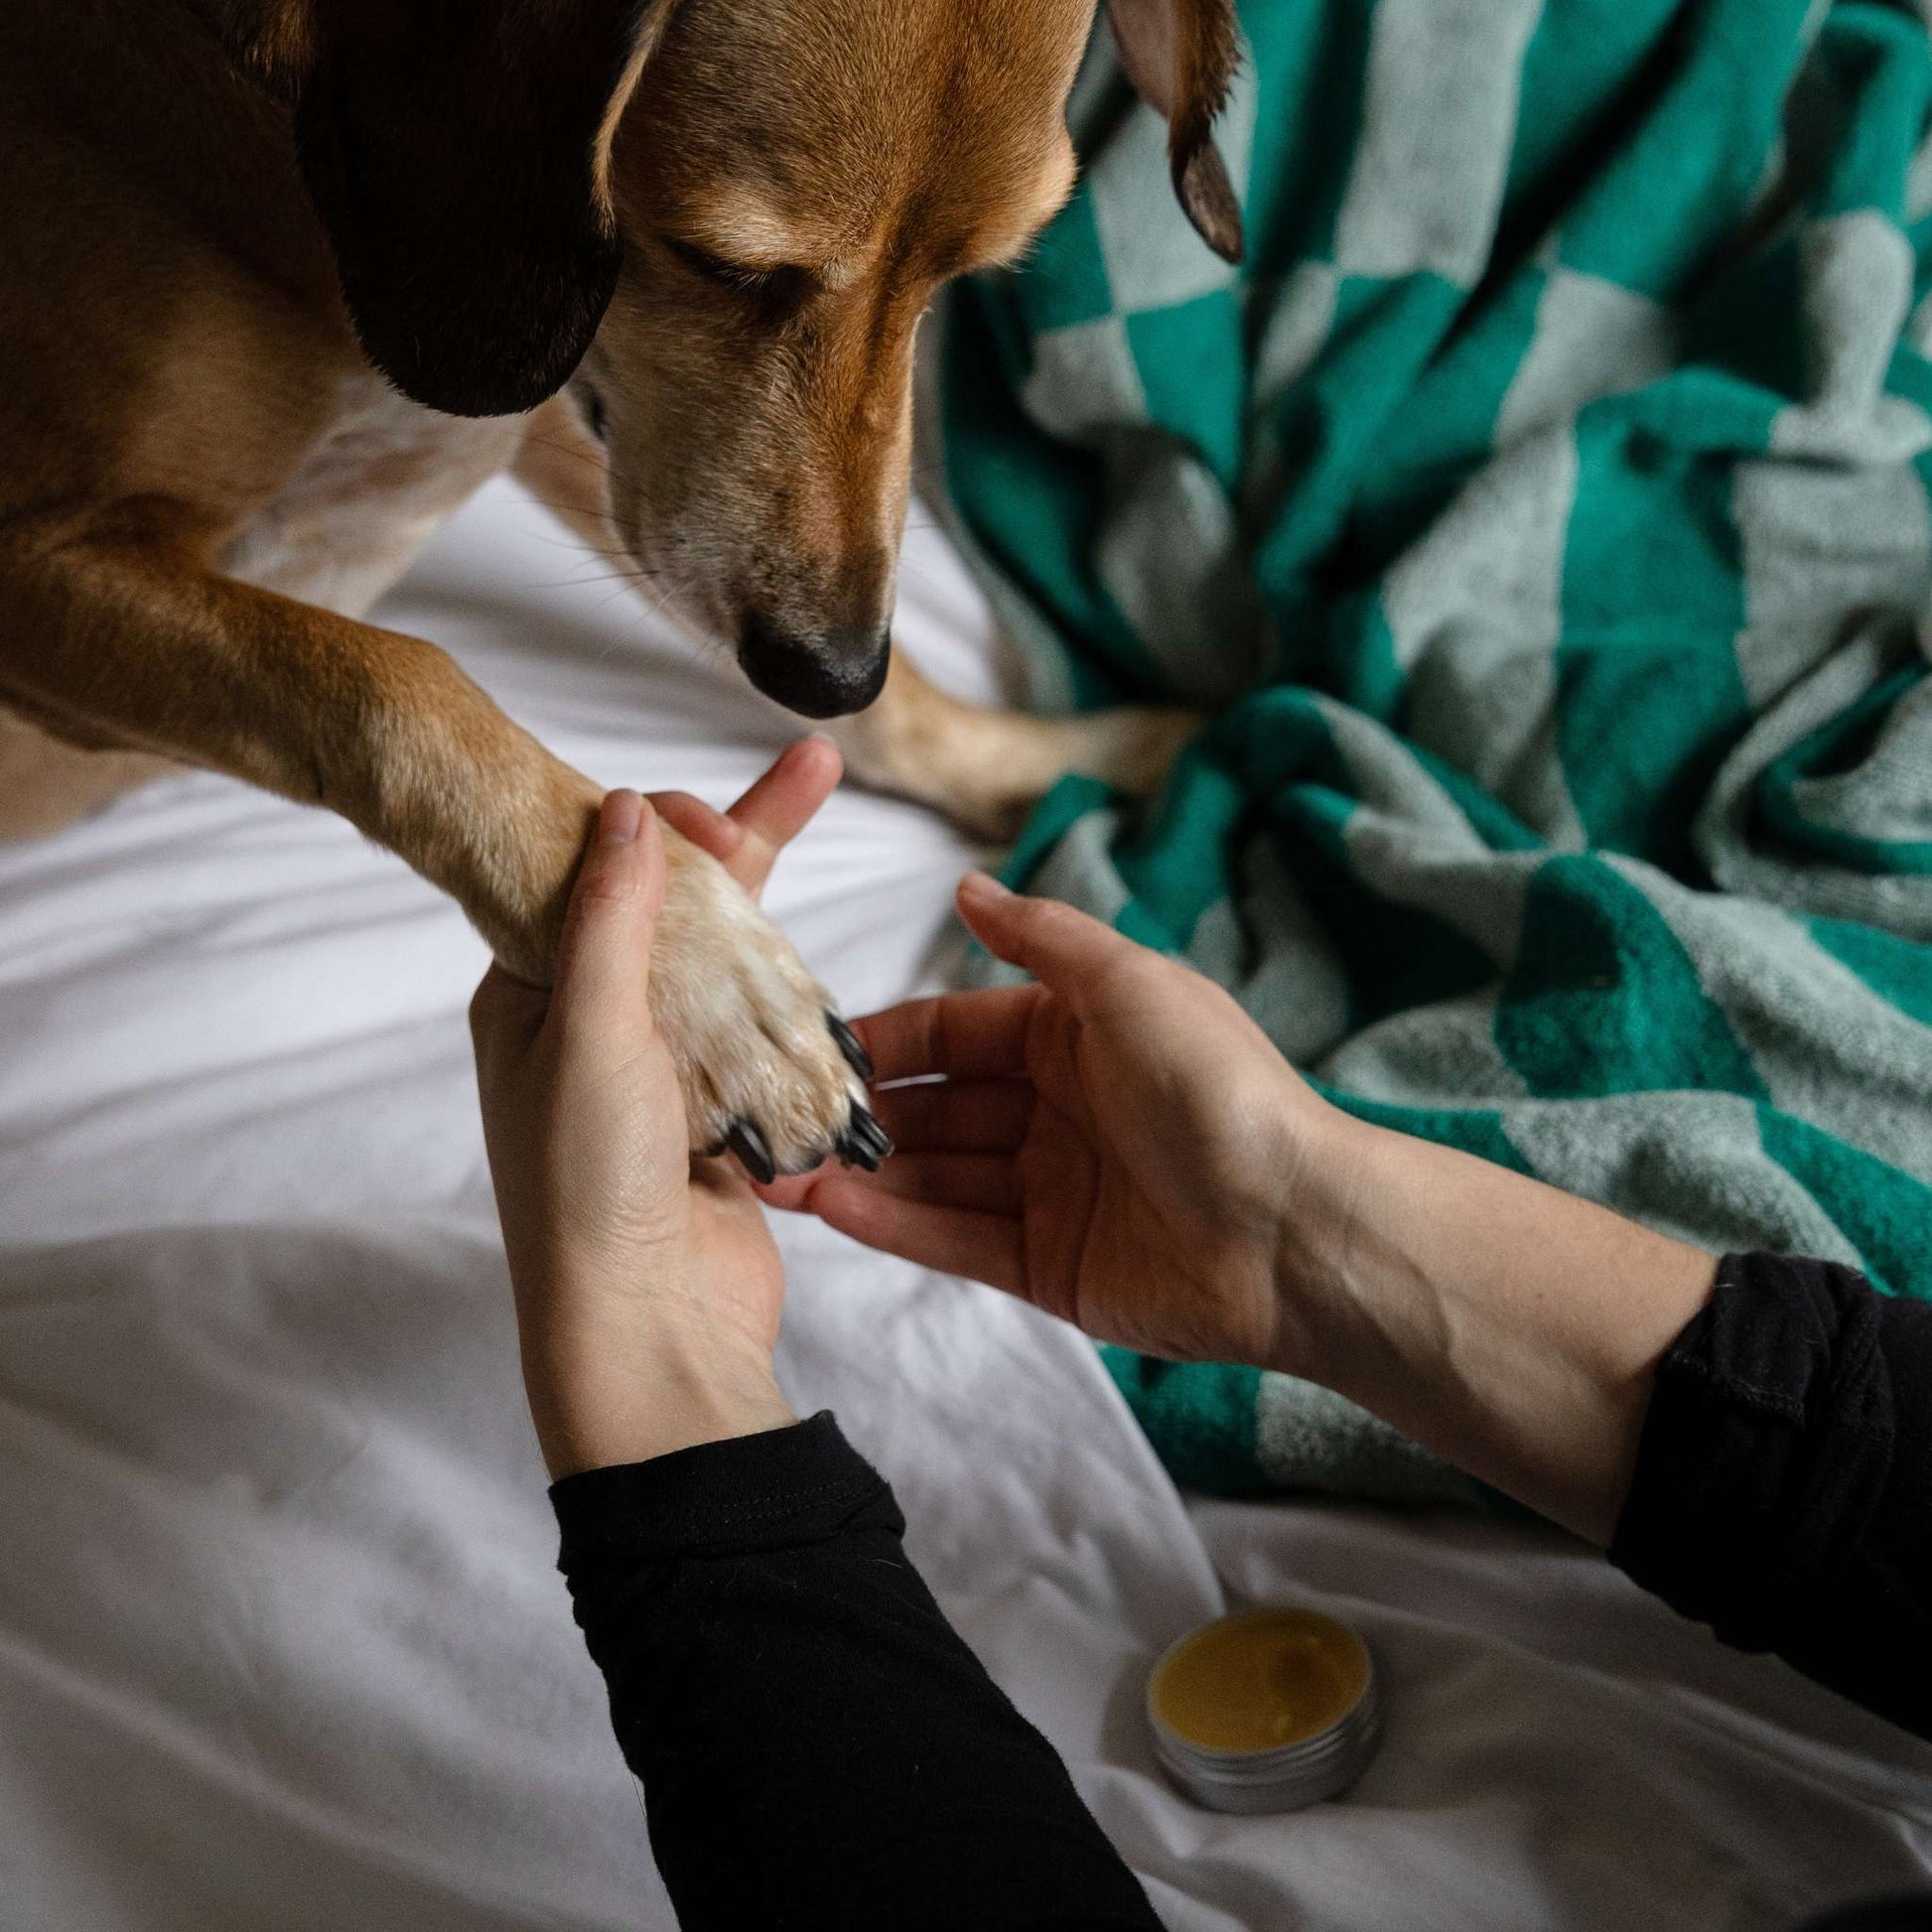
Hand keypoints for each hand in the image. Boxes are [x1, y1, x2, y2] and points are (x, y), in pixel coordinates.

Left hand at [471, 739, 840, 1477]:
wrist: (650, 1330)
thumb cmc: (591, 1185)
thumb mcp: (590, 1034)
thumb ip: (610, 917)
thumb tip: (623, 805)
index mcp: (530, 995)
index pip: (590, 874)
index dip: (653, 828)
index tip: (708, 806)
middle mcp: (591, 1023)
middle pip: (673, 905)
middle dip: (738, 838)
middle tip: (810, 769)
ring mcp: (659, 1067)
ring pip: (725, 960)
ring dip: (770, 909)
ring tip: (815, 817)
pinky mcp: (719, 1110)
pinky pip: (761, 1028)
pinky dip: (794, 993)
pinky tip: (826, 958)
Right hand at [767, 872, 1717, 1542]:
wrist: (1290, 1228)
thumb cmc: (1212, 1087)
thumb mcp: (1126, 982)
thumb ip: (1040, 937)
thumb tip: (967, 886)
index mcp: (1074, 1036)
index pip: (956, 1029)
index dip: (889, 1038)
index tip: (813, 1047)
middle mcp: (1056, 1111)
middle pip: (937, 1107)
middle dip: (861, 1114)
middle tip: (772, 1120)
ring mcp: (1050, 1193)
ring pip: (934, 1176)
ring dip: (859, 1174)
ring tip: (775, 1173)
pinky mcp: (1048, 1267)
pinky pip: (955, 1240)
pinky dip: (893, 1224)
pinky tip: (828, 1209)